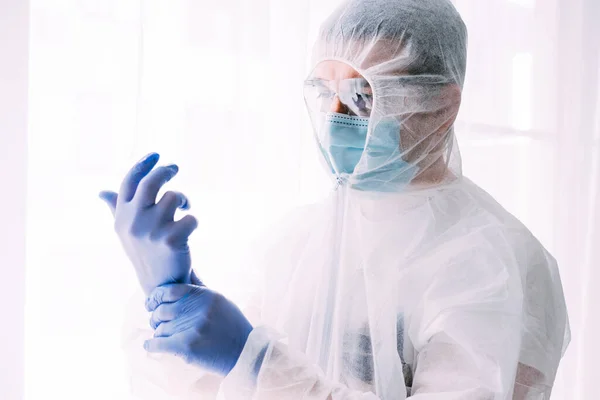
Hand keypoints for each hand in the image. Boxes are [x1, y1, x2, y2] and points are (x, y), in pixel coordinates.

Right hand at [99, 153, 197, 294]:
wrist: (161, 284)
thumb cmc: (146, 253)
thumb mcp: (127, 232)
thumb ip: (116, 210)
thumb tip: (101, 192)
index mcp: (122, 217)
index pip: (128, 183)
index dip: (142, 166)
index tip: (156, 155)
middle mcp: (133, 222)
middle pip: (150, 183)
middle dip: (164, 171)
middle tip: (174, 168)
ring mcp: (152, 230)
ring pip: (174, 198)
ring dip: (183, 200)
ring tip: (184, 208)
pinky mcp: (171, 239)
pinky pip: (190, 217)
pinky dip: (193, 221)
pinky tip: (188, 231)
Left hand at [144, 283, 253, 375]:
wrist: (244, 352)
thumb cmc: (231, 325)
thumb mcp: (220, 300)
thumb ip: (201, 286)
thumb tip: (189, 269)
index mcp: (204, 296)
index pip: (169, 290)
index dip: (156, 297)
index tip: (151, 303)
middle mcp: (197, 309)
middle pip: (161, 310)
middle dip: (156, 318)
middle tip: (158, 323)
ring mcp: (191, 328)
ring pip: (160, 329)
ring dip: (159, 334)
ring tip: (163, 336)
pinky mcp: (186, 347)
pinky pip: (158, 343)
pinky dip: (151, 345)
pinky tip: (150, 345)